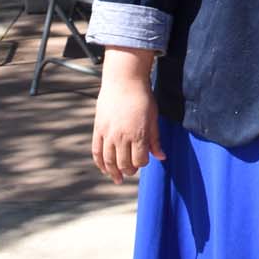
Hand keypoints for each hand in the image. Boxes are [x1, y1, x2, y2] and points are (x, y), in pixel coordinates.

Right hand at [92, 49, 164, 182]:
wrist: (124, 81)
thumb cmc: (142, 98)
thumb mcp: (153, 118)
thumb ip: (155, 139)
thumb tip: (162, 157)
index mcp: (138, 134)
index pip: (140, 160)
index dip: (142, 163)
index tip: (143, 160)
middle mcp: (122, 137)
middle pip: (124, 164)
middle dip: (129, 170)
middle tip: (131, 171)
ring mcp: (108, 134)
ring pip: (109, 161)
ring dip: (113, 172)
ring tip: (117, 178)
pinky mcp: (98, 129)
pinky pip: (97, 151)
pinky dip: (100, 163)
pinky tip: (104, 169)